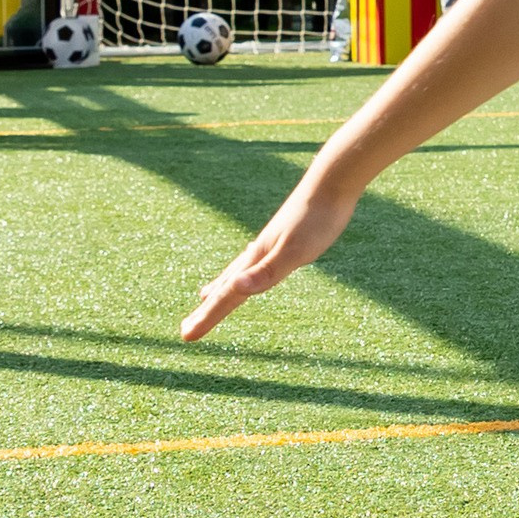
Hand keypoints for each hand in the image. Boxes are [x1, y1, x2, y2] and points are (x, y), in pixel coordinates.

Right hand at [181, 175, 358, 340]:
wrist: (333, 181)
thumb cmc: (317, 219)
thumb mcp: (295, 251)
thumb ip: (266, 272)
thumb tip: (234, 288)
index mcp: (256, 259)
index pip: (226, 296)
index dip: (206, 318)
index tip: (185, 336)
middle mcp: (257, 251)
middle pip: (224, 286)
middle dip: (206, 309)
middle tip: (186, 327)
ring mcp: (269, 242)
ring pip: (236, 269)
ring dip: (220, 287)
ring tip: (205, 296)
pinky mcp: (284, 235)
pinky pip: (254, 258)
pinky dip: (244, 268)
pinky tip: (250, 263)